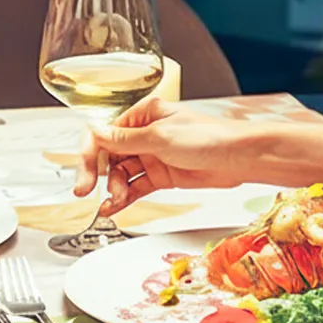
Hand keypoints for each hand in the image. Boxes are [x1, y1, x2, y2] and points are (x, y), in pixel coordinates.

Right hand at [75, 98, 259, 214]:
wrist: (238, 158)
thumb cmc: (209, 137)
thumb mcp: (161, 137)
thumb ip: (126, 139)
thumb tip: (96, 133)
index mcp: (143, 115)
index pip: (105, 134)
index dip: (90, 153)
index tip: (84, 172)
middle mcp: (145, 134)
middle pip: (109, 155)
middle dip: (98, 174)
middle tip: (86, 190)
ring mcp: (153, 156)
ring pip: (121, 174)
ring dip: (114, 189)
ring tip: (114, 201)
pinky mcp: (161, 176)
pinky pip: (136, 187)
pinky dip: (124, 197)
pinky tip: (113, 207)